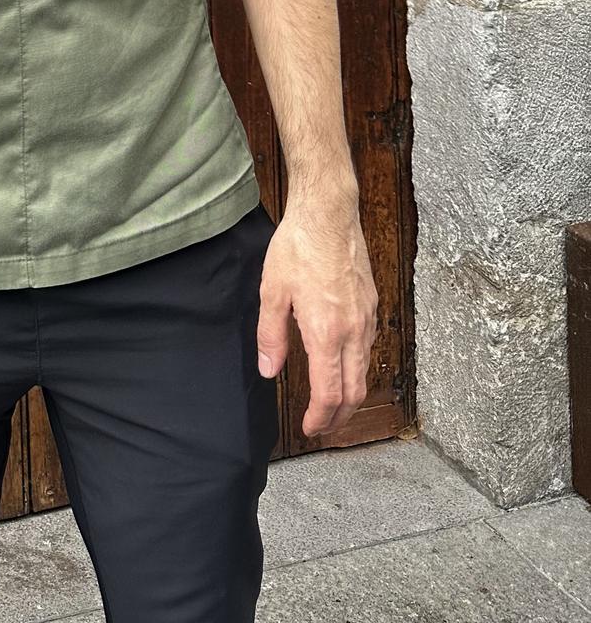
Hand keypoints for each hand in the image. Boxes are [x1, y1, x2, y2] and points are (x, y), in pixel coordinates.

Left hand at [257, 196, 377, 436]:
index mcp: (326, 331)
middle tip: (323, 427)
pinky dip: (358, 369)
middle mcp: (353, 331)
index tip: (309, 428)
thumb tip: (269, 372)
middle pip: (354, 391)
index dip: (320, 418)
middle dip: (340, 417)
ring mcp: (366, 318)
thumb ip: (271, 336)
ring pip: (365, 371)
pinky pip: (368, 348)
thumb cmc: (298, 246)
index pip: (329, 392)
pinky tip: (344, 367)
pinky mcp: (371, 305)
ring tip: (333, 405)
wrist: (328, 213)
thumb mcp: (272, 291)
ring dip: (351, 396)